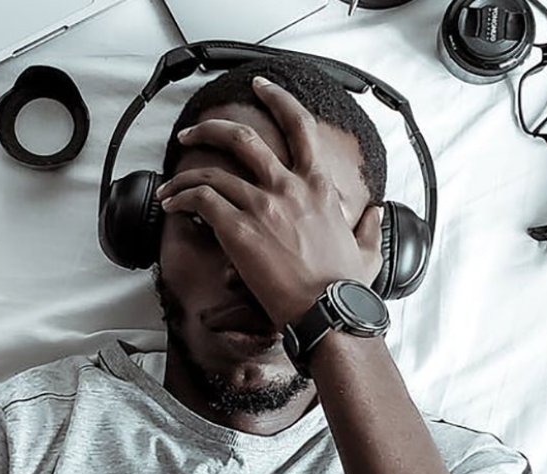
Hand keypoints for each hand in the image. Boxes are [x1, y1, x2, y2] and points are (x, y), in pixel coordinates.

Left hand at [156, 76, 383, 326]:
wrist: (328, 312)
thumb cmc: (345, 288)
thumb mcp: (369, 250)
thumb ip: (369, 227)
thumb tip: (375, 214)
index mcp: (319, 186)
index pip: (299, 126)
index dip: (277, 99)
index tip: (261, 88)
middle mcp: (289, 187)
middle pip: (242, 137)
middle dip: (211, 128)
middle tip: (193, 131)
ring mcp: (263, 206)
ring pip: (211, 172)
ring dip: (184, 175)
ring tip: (171, 185)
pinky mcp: (239, 229)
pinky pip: (201, 200)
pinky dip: (182, 197)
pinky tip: (174, 205)